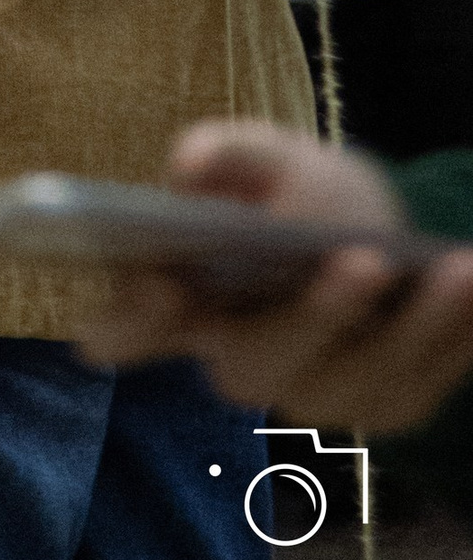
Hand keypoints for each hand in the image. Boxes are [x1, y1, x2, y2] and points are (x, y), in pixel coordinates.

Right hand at [77, 120, 472, 430]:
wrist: (369, 229)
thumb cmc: (296, 190)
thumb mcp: (266, 156)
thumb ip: (228, 153)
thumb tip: (188, 164)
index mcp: (180, 301)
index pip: (121, 329)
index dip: (128, 319)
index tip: (160, 286)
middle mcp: (236, 362)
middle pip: (255, 366)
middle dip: (313, 317)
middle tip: (360, 258)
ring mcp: (311, 395)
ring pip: (354, 379)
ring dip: (410, 326)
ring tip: (451, 268)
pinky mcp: (381, 406)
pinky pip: (420, 384)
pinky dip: (452, 337)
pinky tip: (469, 282)